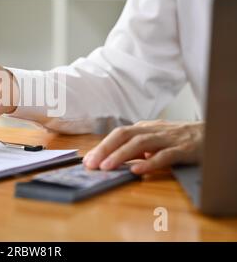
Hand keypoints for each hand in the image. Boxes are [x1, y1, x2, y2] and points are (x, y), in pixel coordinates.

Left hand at [83, 120, 203, 174]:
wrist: (212, 133)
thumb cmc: (179, 139)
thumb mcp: (154, 141)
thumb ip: (136, 149)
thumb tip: (112, 160)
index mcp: (144, 128)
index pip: (118, 134)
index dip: (101, 146)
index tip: (87, 159)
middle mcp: (153, 130)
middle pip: (124, 135)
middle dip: (104, 149)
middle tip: (91, 164)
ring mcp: (168, 139)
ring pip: (140, 144)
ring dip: (120, 155)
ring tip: (106, 167)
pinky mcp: (183, 149)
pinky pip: (164, 156)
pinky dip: (149, 163)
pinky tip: (137, 170)